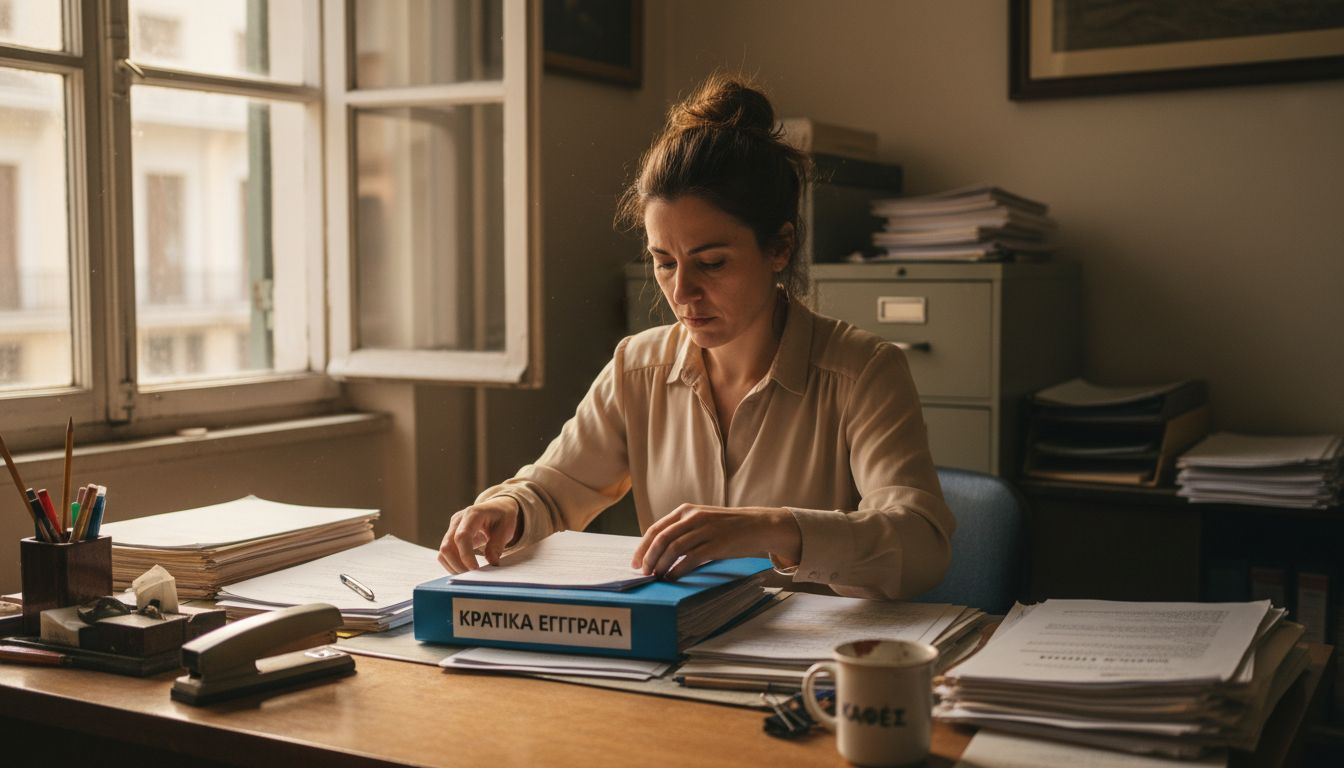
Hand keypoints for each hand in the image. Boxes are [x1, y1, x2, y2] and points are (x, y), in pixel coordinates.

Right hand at [438, 496, 520, 572]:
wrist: (497, 508)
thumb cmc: (503, 516)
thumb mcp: (506, 527)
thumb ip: (498, 544)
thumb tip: (492, 562)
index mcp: (473, 514)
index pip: (462, 536)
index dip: (466, 555)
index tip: (475, 569)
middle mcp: (458, 520)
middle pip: (447, 546)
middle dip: (458, 565)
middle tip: (473, 577)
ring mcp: (452, 528)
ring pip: (443, 552)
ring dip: (454, 567)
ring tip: (470, 576)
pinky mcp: (450, 536)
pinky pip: (445, 554)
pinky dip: (453, 564)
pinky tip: (465, 570)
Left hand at [630, 504, 801, 579]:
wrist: (758, 525)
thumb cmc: (728, 527)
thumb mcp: (702, 521)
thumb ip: (682, 530)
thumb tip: (658, 552)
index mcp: (686, 511)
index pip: (655, 529)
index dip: (642, 547)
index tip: (635, 563)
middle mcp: (693, 517)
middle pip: (661, 539)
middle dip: (649, 559)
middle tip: (644, 574)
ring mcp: (705, 530)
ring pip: (673, 549)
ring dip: (661, 566)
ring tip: (657, 578)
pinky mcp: (716, 544)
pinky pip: (690, 559)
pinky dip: (677, 570)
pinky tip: (672, 578)